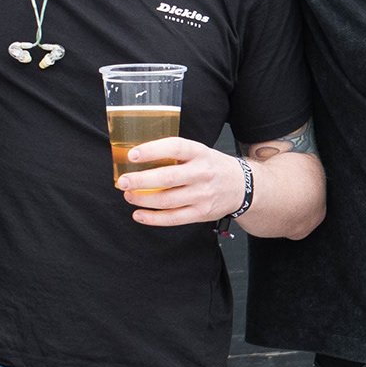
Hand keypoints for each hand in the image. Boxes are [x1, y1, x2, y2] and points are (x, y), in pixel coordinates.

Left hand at [118, 134, 247, 227]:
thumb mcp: (199, 152)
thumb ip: (175, 154)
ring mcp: (203, 195)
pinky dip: (153, 218)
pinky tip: (138, 214)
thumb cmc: (212, 166)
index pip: (175, 147)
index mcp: (200, 153)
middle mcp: (202, 173)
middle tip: (123, 181)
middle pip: (167, 178)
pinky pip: (173, 218)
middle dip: (141, 181)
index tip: (132, 155)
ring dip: (143, 199)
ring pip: (167, 200)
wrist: (243, 186)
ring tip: (129, 195)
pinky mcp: (201, 213)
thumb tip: (138, 157)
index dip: (152, 150)